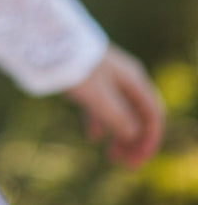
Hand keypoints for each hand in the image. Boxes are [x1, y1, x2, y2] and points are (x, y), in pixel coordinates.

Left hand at [64, 44, 163, 167]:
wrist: (50, 40)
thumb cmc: (77, 68)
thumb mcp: (99, 96)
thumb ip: (119, 117)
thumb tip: (133, 134)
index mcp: (134, 80)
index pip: (153, 115)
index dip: (149, 141)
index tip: (135, 162)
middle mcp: (125, 78)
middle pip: (139, 115)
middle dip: (135, 141)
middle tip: (123, 163)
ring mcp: (108, 77)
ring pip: (121, 111)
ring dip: (119, 134)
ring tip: (110, 156)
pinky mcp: (91, 78)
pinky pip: (103, 104)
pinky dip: (101, 121)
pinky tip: (92, 136)